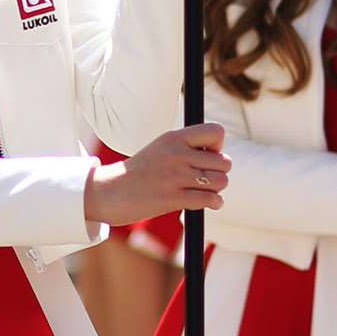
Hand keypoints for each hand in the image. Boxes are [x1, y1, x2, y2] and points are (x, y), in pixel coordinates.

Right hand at [86, 123, 227, 225]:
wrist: (111, 192)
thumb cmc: (139, 172)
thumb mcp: (161, 148)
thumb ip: (187, 146)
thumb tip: (219, 155)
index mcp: (173, 138)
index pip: (216, 132)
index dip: (218, 146)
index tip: (205, 156)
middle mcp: (176, 154)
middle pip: (225, 162)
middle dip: (218, 172)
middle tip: (203, 177)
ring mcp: (175, 177)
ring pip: (221, 181)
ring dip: (216, 189)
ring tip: (201, 190)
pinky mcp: (173, 199)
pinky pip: (211, 199)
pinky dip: (214, 203)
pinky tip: (205, 202)